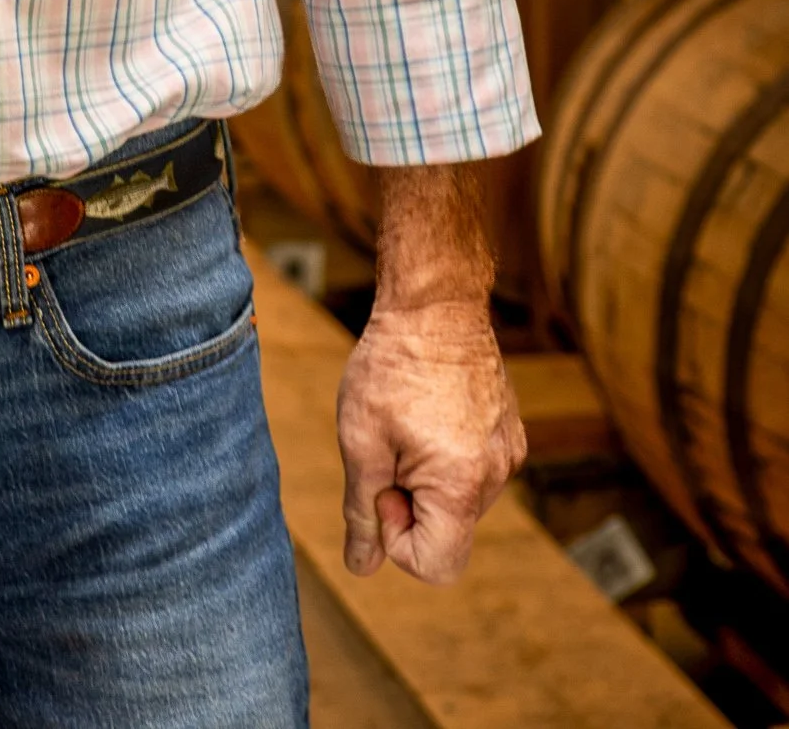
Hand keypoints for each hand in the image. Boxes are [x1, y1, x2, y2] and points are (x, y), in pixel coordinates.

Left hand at [335, 300, 525, 584]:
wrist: (435, 303)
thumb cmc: (391, 365)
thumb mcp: (360, 439)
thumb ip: (362, 510)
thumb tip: (361, 567)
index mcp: (461, 484)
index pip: (436, 566)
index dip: (397, 541)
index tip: (381, 488)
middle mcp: (496, 476)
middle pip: (448, 533)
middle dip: (409, 506)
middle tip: (388, 449)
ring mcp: (508, 454)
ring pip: (459, 503)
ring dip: (426, 480)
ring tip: (407, 423)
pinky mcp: (509, 434)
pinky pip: (474, 473)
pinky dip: (446, 459)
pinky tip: (428, 414)